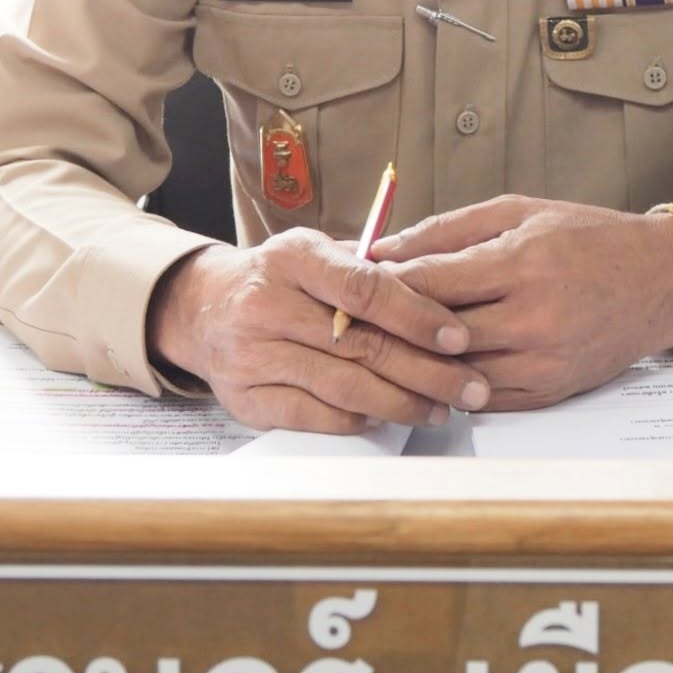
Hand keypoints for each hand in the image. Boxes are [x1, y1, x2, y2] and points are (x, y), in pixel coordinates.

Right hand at [147, 230, 487, 433]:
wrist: (202, 306)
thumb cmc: (279, 278)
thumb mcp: (317, 252)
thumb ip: (370, 269)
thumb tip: (445, 292)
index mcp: (293, 256)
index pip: (364, 288)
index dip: (417, 316)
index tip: (459, 338)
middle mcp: (266, 303)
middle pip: (361, 345)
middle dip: (427, 371)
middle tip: (470, 388)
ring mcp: (251, 354)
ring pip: (342, 387)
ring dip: (401, 403)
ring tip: (440, 409)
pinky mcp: (244, 397)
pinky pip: (313, 416)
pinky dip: (356, 420)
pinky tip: (386, 418)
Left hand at [374, 197, 672, 411]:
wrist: (662, 280)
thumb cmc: (590, 237)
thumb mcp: (519, 211)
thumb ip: (448, 230)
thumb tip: (383, 248)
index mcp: (523, 263)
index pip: (431, 281)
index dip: (384, 285)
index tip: (354, 284)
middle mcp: (534, 318)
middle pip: (436, 332)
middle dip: (391, 326)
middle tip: (355, 320)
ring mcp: (544, 360)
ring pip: (454, 373)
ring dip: (417, 362)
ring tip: (387, 346)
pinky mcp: (551, 390)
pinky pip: (484, 399)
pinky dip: (453, 384)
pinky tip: (432, 368)